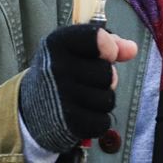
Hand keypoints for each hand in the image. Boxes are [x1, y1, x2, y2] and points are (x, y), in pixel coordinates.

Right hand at [19, 23, 137, 153]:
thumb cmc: (61, 73)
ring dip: (102, 100)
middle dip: (106, 79)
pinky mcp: (66, 124)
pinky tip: (83, 115)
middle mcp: (56, 68)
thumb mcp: (77, 50)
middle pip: (108, 73)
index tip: (106, 54)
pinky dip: (98, 121)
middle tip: (89, 81)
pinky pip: (103, 122)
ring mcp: (60, 98)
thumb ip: (109, 44)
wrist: (29, 110)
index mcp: (57, 42)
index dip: (109, 47)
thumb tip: (132, 49)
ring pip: (108, 99)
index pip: (97, 37)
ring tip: (85, 98)